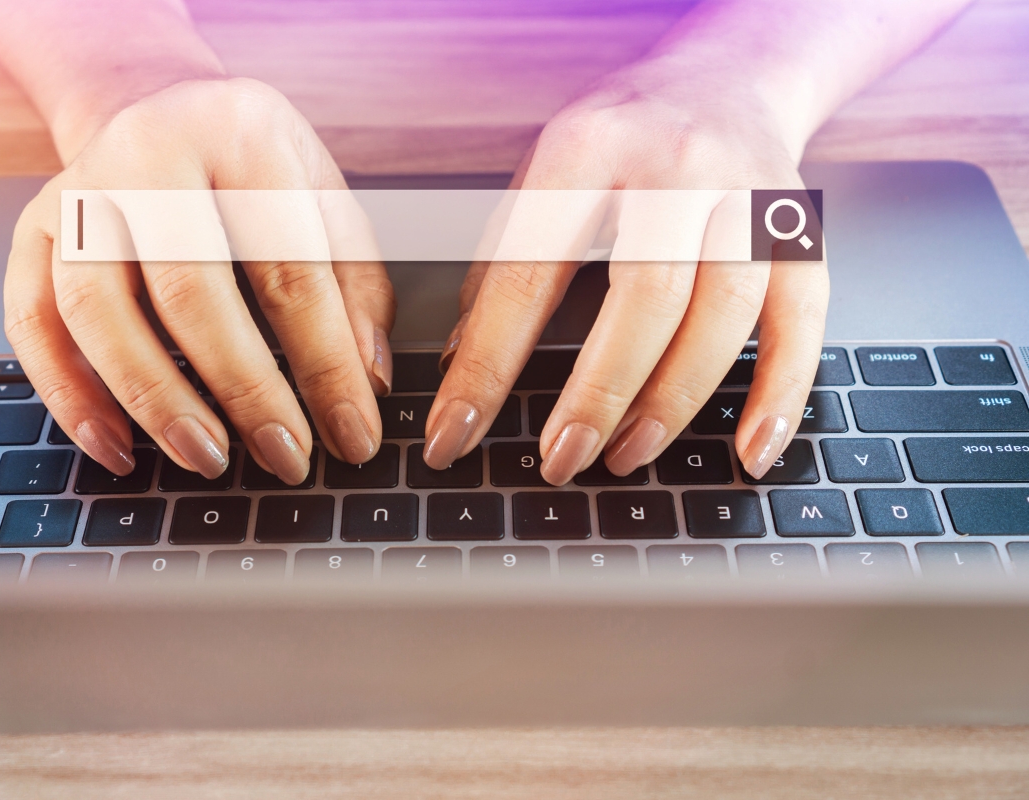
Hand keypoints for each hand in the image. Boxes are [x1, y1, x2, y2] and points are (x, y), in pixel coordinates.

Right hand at [6, 78, 394, 482]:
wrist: (157, 109)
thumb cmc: (254, 170)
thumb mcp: (324, 201)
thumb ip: (355, 288)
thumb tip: (365, 383)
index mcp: (239, 134)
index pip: (288, 266)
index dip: (324, 363)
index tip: (352, 434)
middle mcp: (146, 152)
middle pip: (188, 288)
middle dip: (244, 390)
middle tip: (285, 457)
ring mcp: (76, 192)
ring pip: (95, 310)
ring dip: (152, 399)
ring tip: (207, 457)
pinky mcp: (32, 233)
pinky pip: (32, 325)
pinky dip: (69, 396)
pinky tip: (117, 446)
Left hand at [424, 63, 828, 483]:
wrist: (728, 77)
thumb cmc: (620, 139)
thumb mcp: (542, 175)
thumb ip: (504, 264)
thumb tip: (463, 368)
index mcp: (587, 148)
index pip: (527, 273)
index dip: (487, 365)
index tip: (454, 432)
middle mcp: (676, 166)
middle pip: (647, 297)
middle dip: (598, 394)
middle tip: (561, 460)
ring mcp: (748, 196)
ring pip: (724, 315)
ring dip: (673, 404)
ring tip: (626, 456)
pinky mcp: (800, 230)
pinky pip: (804, 322)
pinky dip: (780, 394)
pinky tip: (750, 450)